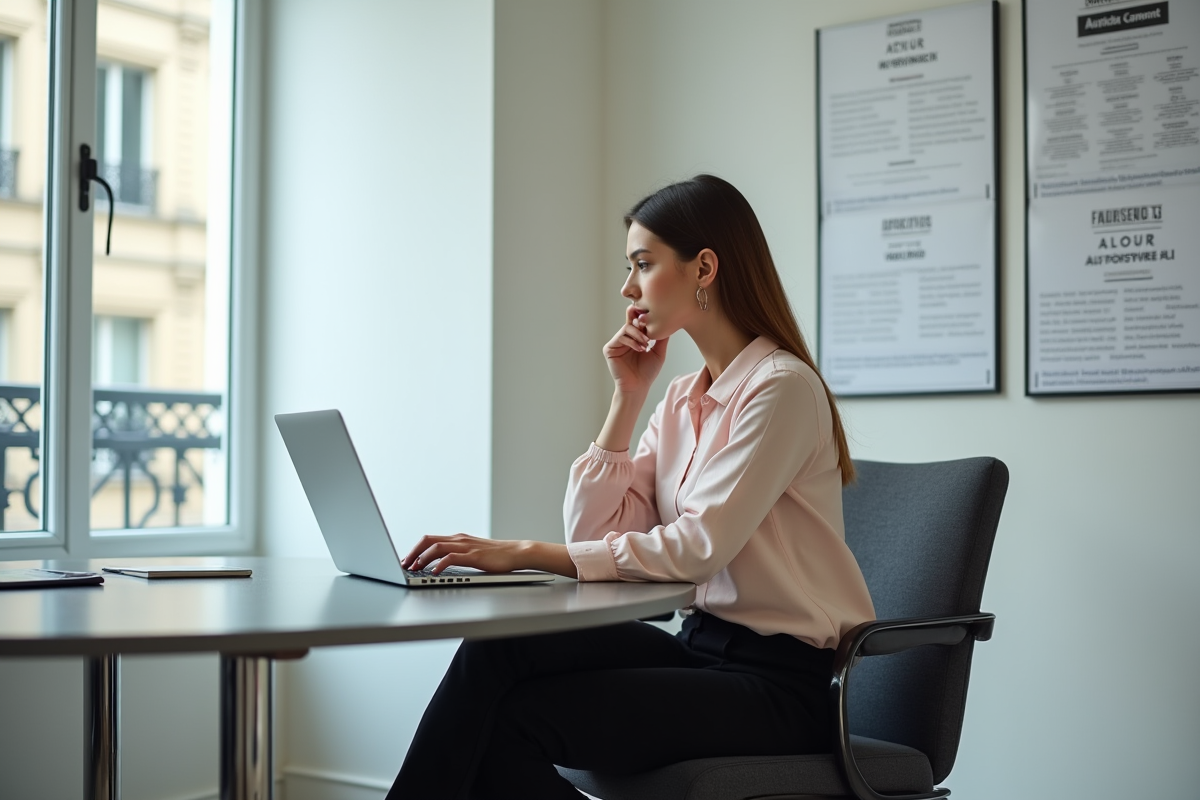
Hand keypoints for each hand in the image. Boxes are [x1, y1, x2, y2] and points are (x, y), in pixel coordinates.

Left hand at [402, 534, 527, 573]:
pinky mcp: (474, 556)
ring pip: (437, 547)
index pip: (430, 539)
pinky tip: (434, 573)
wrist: (517, 552)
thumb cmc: (497, 555)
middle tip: (404, 565)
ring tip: (414, 568)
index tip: (406, 561)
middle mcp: (459, 539)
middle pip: (428, 540)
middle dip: (413, 552)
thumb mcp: (473, 552)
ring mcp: (466, 546)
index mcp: (458, 538)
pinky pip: (451, 558)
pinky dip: (439, 564)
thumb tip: (441, 564)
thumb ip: (458, 555)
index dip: (415, 549)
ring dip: (422, 558)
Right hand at [604, 305, 667, 394]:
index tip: (653, 315)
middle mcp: (624, 338)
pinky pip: (621, 337)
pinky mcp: (609, 348)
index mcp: (634, 338)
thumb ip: (661, 338)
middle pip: (630, 320)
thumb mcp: (658, 352)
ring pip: (626, 328)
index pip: (637, 322)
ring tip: (647, 344)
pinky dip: (632, 341)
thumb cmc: (648, 372)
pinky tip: (640, 349)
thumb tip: (669, 323)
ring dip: (638, 334)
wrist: (638, 386)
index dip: (643, 316)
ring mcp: (616, 343)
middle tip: (648, 326)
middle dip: (641, 322)